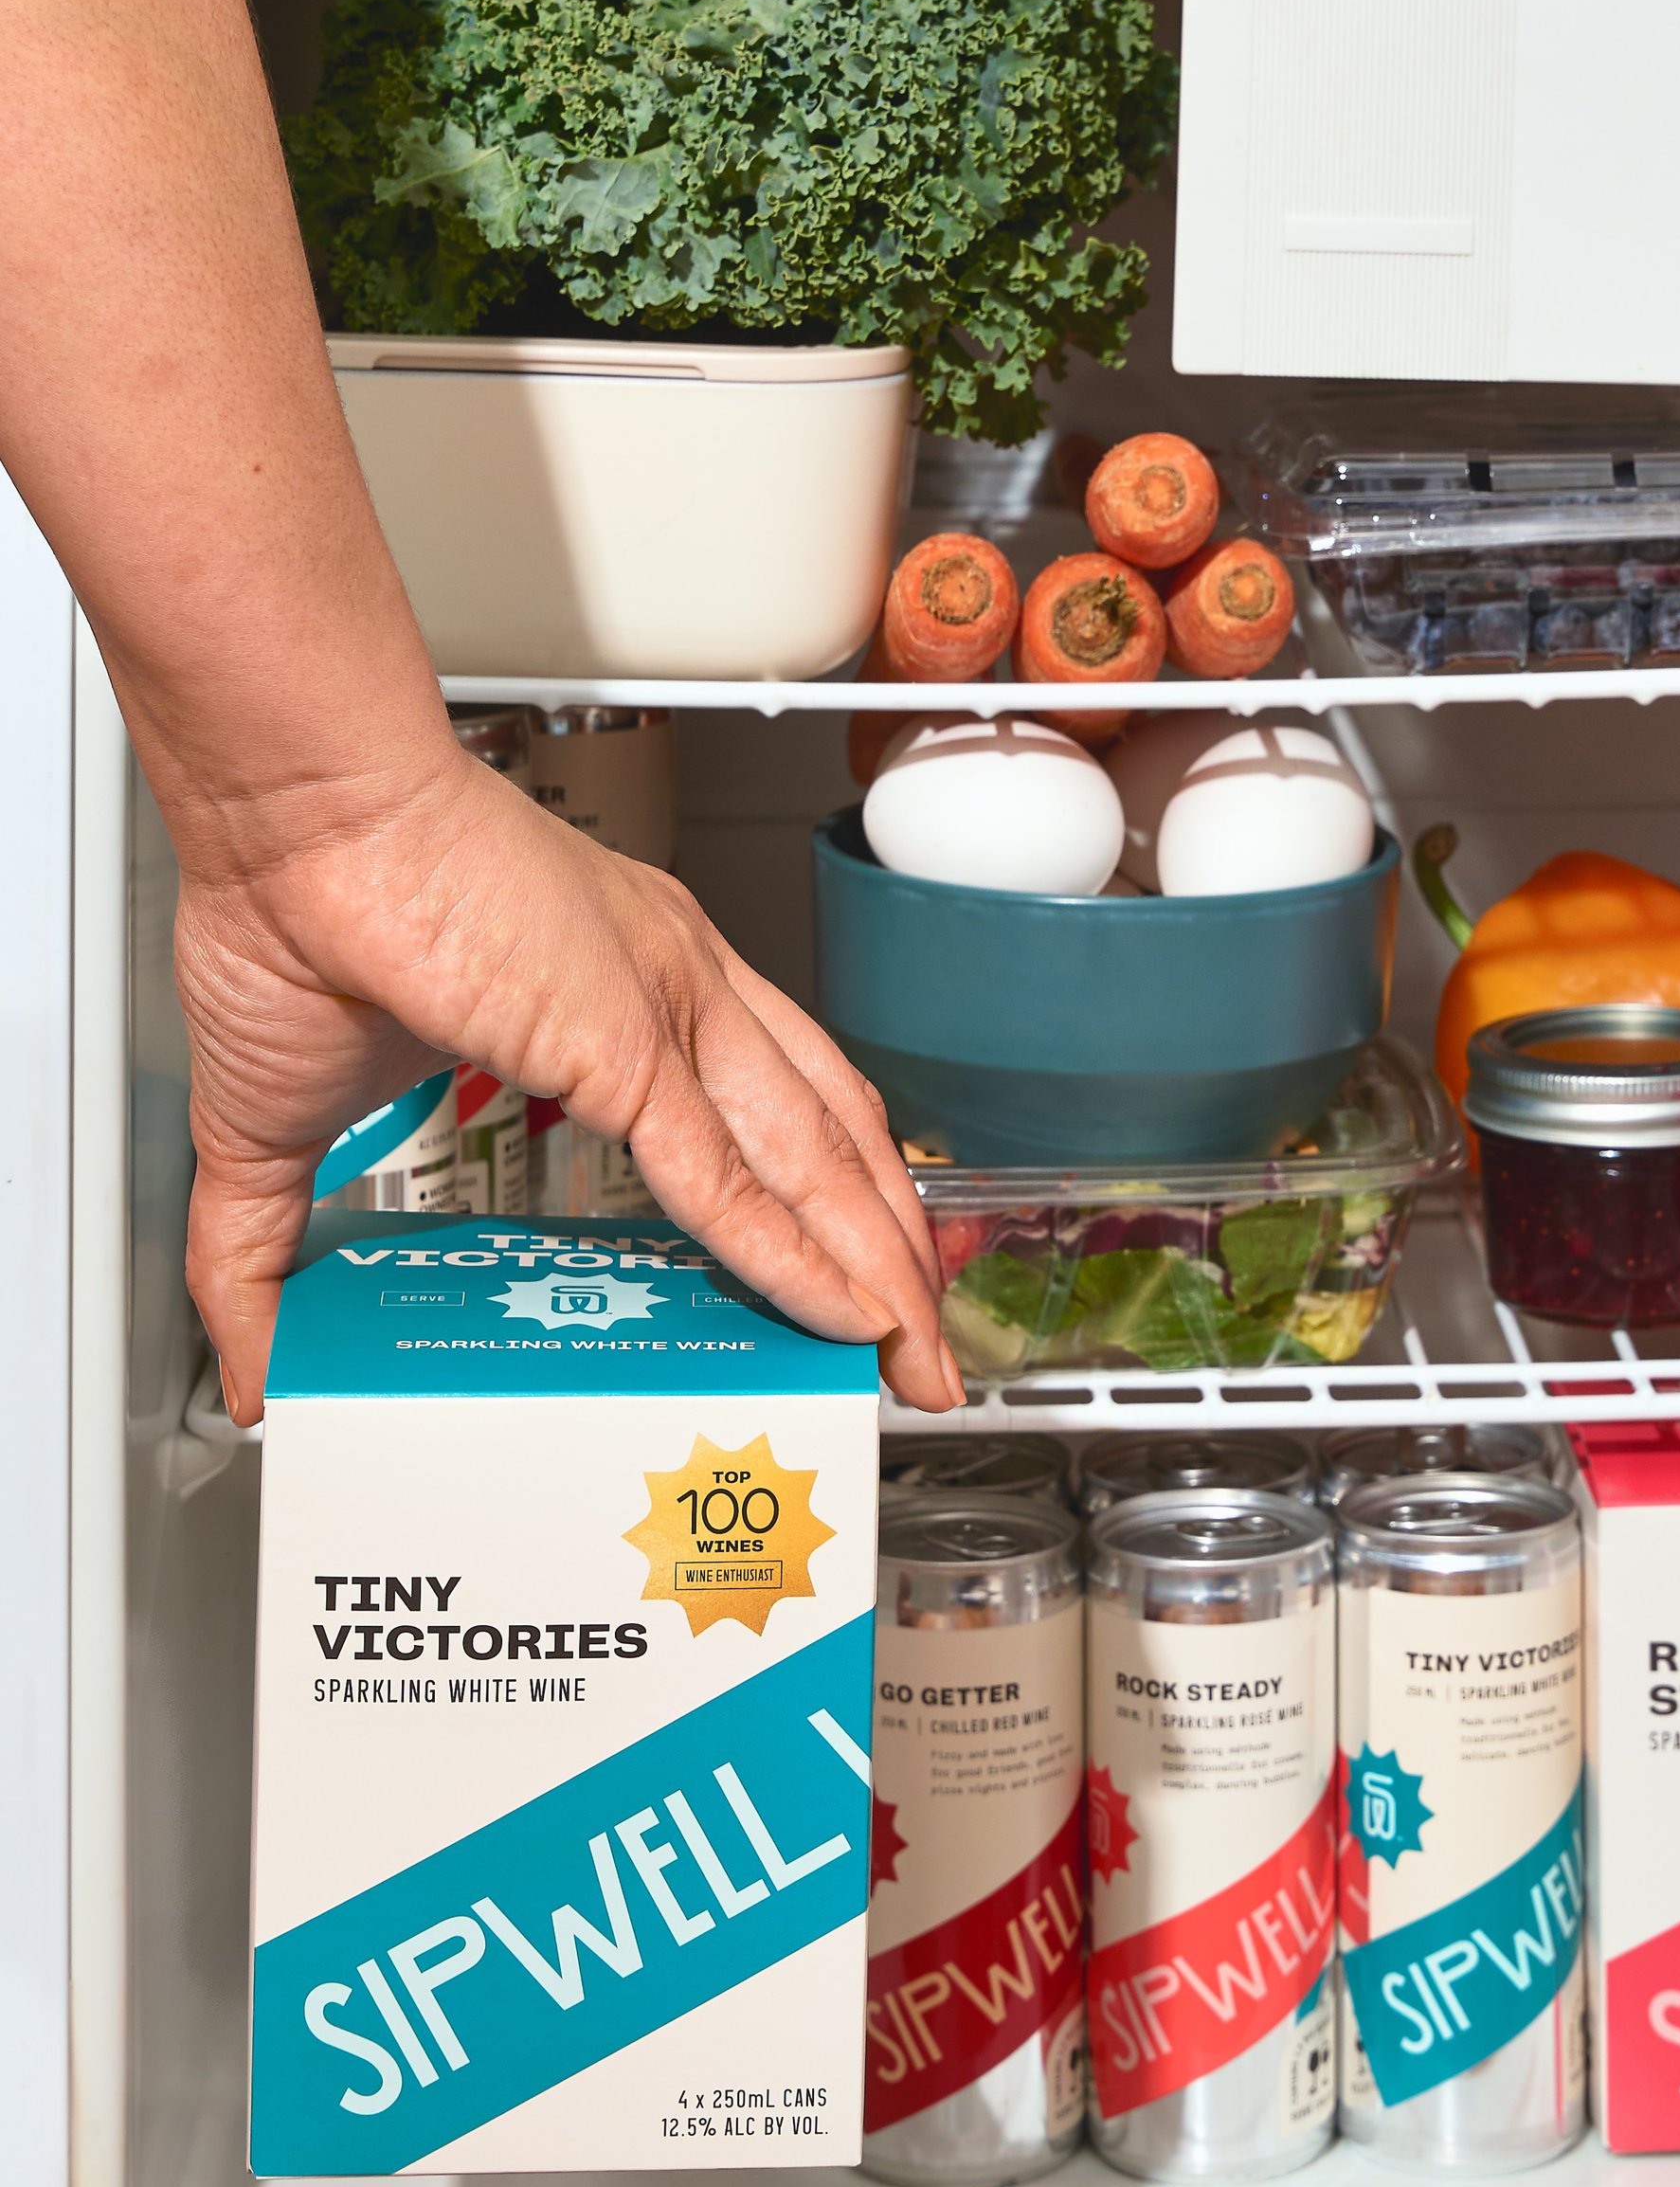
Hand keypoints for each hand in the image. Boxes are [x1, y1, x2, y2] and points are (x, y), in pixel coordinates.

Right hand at [174, 747, 963, 1421]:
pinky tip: (840, 1315)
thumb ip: (263, 1258)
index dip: (820, 1193)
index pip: (767, 1100)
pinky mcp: (634, 1044)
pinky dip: (797, 1254)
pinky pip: (736, 1176)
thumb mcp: (277, 1131)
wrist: (286, 819)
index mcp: (623, 982)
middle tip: (921, 1338)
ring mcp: (671, 1009)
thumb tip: (251, 1367)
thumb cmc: (287, 912)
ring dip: (875, 1264)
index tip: (846, 1272)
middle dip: (886, 1246)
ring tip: (913, 1353)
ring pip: (814, 1158)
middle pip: (829, 1133)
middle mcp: (678, 985)